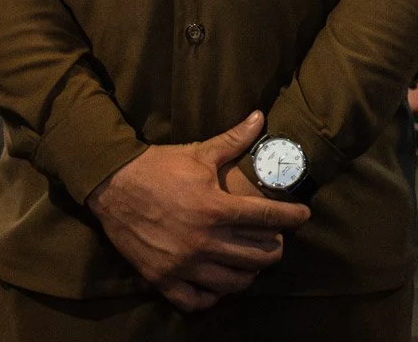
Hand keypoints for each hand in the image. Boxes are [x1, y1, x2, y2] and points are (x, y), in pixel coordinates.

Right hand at [88, 111, 310, 311]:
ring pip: (232, 282)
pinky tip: (218, 284)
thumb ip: (234, 140)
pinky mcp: (162, 278)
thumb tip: (260, 117)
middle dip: (275, 249)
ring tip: (252, 263)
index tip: (304, 215)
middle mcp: (203, 240)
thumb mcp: (199, 153)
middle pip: (256, 256)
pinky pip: (196, 300)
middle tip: (277, 241)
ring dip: (248, 274)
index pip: (267, 217)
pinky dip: (212, 296)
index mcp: (215, 208)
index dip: (292, 217)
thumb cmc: (159, 166)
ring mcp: (183, 263)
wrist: (113, 185)